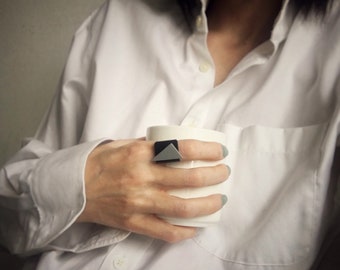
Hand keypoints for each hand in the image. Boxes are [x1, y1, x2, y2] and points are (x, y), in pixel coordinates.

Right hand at [77, 139, 229, 242]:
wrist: (74, 187)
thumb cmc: (101, 163)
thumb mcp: (125, 143)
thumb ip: (151, 144)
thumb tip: (178, 143)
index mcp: (139, 153)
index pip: (183, 149)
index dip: (207, 150)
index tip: (219, 152)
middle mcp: (141, 177)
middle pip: (189, 178)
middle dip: (215, 176)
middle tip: (224, 173)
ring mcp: (138, 203)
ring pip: (183, 208)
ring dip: (208, 204)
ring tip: (219, 199)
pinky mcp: (134, 222)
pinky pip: (166, 232)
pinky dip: (186, 231)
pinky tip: (197, 225)